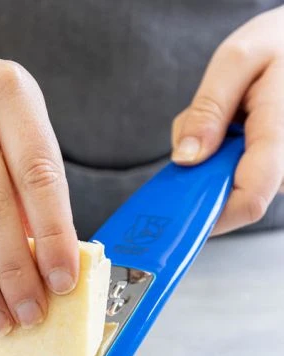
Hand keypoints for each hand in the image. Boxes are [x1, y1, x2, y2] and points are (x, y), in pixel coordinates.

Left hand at [171, 6, 283, 234]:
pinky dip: (222, 154)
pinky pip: (238, 174)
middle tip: (205, 129)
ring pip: (233, 184)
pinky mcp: (273, 168)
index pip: (249, 200)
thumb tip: (184, 159)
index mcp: (280, 132)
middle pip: (235, 197)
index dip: (212, 214)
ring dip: (212, 159)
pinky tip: (234, 125)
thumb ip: (208, 110)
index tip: (179, 207)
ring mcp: (282, 168)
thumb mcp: (235, 61)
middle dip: (205, 171)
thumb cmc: (275, 45)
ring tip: (228, 117)